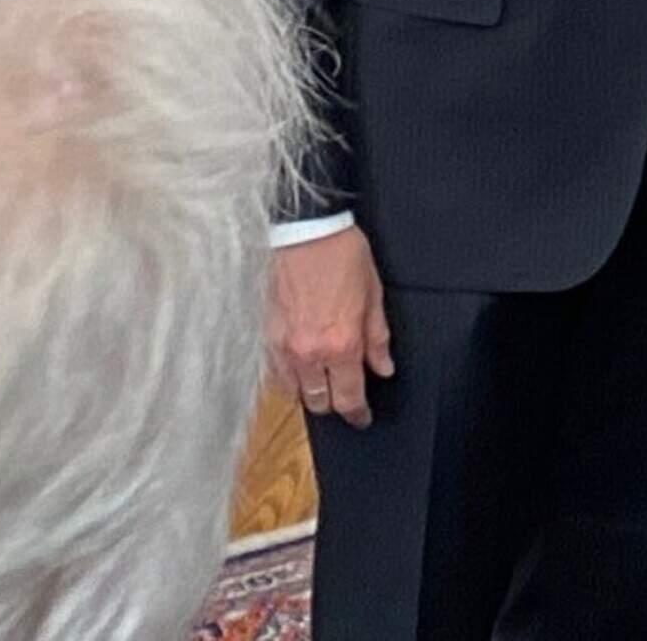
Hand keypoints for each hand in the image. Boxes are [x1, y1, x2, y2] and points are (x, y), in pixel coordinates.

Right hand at [270, 229, 393, 426]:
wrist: (302, 228)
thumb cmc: (341, 254)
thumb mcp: (373, 294)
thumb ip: (377, 338)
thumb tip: (383, 367)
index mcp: (342, 344)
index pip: (349, 398)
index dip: (357, 414)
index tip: (361, 418)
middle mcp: (309, 352)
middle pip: (319, 402)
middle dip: (333, 404)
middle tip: (343, 395)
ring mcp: (282, 346)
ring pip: (293, 392)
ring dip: (308, 392)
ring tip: (320, 382)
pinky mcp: (263, 334)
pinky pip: (274, 372)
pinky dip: (287, 377)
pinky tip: (297, 368)